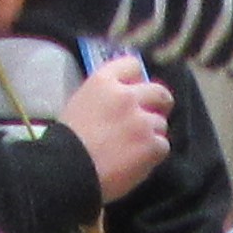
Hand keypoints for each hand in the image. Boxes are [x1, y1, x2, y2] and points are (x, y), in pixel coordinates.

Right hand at [62, 55, 171, 200]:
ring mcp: (141, 120)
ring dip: (152, 133)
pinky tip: (137, 159)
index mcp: (103, 81)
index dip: (138, 79)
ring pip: (161, 123)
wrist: (71, 167)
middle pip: (159, 92)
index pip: (132, 65)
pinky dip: (154, 154)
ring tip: (134, 146)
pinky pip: (163, 145)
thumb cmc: (69, 139)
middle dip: (159, 104)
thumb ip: (106, 95)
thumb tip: (125, 97)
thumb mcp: (82, 102)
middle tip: (153, 115)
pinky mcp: (151, 144)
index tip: (137, 90)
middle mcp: (126, 96)